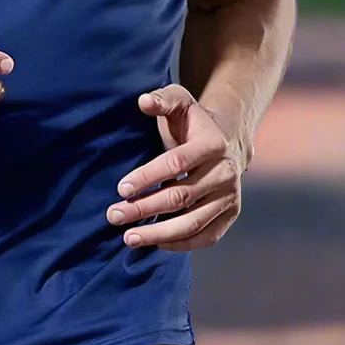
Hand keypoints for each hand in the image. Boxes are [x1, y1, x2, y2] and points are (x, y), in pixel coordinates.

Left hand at [105, 84, 243, 250]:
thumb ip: (162, 99)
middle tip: (113, 216)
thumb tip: (144, 102)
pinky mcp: (230, 214)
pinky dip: (180, 244)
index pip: (175, 163)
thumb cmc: (192, 121)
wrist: (227, 139)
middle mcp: (226, 172)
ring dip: (158, 233)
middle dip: (144, 208)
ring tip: (128, 238)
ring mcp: (230, 196)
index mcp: (212, 143)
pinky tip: (154, 243)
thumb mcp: (179, 101)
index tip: (121, 189)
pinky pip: (206, 236)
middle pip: (180, 197)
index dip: (147, 177)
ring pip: (192, 222)